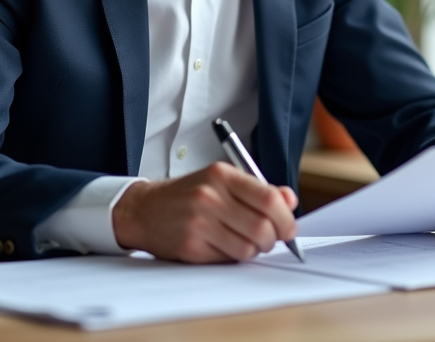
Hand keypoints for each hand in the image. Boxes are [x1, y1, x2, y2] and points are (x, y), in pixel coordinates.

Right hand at [112, 162, 298, 262]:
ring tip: (245, 243)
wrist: (144, 209)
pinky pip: (228, 259)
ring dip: (254, 250)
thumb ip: (258, 190)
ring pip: (247, 248)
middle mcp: (210, 196)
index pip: (269, 198)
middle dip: (272, 239)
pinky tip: (225, 247)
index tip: (287, 228)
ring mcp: (198, 222)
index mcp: (221, 175)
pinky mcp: (190, 246)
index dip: (285, 218)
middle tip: (269, 240)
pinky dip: (233, 257)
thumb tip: (290, 201)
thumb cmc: (188, 195)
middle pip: (262, 227)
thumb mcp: (221, 181)